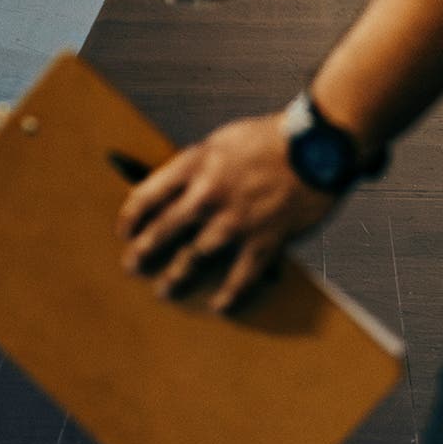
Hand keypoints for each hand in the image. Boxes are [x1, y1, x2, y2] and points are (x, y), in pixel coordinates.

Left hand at [119, 113, 334, 312]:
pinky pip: (240, 278)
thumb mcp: (223, 141)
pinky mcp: (264, 242)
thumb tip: (178, 190)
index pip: (147, 195)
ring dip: (175, 277)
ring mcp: (235, 222)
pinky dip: (228, 296)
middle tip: (132, 265)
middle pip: (163, 231)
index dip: (131, 217)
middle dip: (143, 252)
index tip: (125, 231)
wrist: (317, 145)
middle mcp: (208, 195)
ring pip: (193, 259)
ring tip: (164, 290)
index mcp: (195, 164)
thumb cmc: (272, 138)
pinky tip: (218, 305)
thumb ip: (199, 166)